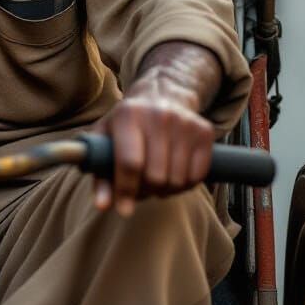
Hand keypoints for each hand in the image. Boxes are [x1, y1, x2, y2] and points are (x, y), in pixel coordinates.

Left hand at [92, 42, 219, 216]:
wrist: (162, 95)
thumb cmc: (127, 123)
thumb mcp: (106, 137)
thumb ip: (100, 171)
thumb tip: (103, 206)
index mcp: (128, 115)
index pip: (130, 162)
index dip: (126, 190)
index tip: (124, 210)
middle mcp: (158, 115)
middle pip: (155, 176)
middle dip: (146, 190)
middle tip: (141, 185)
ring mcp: (184, 122)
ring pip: (177, 180)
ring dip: (165, 190)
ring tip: (156, 178)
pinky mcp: (204, 131)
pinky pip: (197, 177)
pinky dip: (184, 185)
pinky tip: (173, 173)